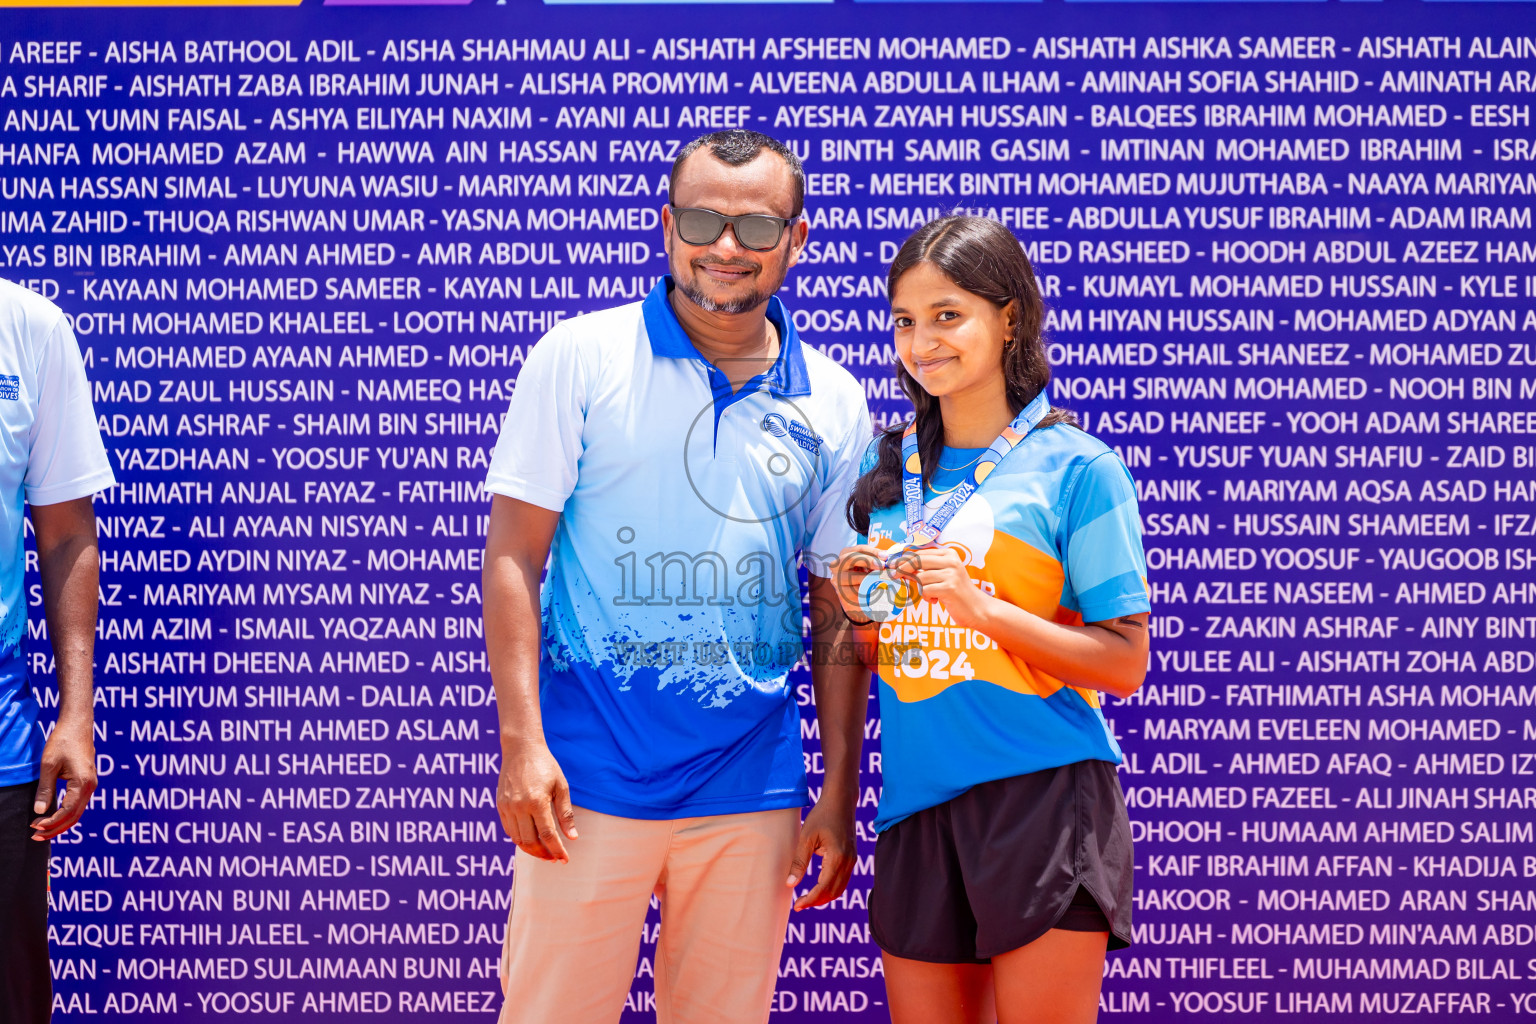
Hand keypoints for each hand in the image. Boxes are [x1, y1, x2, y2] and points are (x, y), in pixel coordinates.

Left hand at [32, 718, 95, 840]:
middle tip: (35, 836)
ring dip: (60, 823)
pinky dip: (66, 814)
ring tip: (41, 830)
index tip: (34, 826)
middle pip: (75, 817)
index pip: (67, 811)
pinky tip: (53, 817)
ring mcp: (91, 784)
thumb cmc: (63, 741)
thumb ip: (45, 789)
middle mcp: (91, 786)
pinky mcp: (87, 781)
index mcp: (83, 783)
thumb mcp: (49, 765)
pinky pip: (78, 804)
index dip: (50, 822)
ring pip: (77, 812)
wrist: (77, 724)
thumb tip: (40, 811)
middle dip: (55, 829)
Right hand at [496, 741, 576, 862]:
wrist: (521, 749)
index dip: (557, 850)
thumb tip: (572, 837)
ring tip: (544, 853)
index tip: (564, 859)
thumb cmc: (545, 766)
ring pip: (517, 839)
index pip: (547, 835)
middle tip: (554, 858)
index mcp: (537, 801)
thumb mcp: (561, 787)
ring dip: (531, 850)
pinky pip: (509, 830)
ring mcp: (507, 806)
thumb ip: (565, 813)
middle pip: (530, 841)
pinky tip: (531, 839)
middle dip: (543, 854)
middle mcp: (519, 806)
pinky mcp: (500, 805)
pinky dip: (519, 839)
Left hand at [786, 797, 856, 910]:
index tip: (797, 905)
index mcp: (837, 858)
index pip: (823, 888)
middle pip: (833, 892)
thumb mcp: (806, 837)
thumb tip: (790, 885)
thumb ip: (799, 862)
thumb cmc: (822, 816)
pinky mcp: (852, 858)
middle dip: (816, 901)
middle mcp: (848, 862)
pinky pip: (843, 880)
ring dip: (824, 897)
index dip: (810, 900)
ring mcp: (852, 861)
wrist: (841, 801)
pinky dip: (831, 888)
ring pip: (840, 889)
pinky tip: (818, 886)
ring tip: (807, 898)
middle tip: (799, 904)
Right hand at [832, 544, 886, 617]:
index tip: (885, 556)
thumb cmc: (864, 578)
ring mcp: (837, 579)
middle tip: (882, 566)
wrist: (856, 599)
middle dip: (868, 561)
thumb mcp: (868, 566)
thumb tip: (889, 558)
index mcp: (845, 554)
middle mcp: (837, 565)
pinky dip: (865, 591)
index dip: (873, 551)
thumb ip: (876, 560)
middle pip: (851, 558)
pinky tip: (874, 591)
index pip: (859, 549)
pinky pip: (854, 591)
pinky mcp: (841, 593)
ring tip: (881, 579)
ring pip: (852, 576)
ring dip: (868, 578)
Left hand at [887, 544, 990, 629]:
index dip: (903, 558)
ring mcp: (951, 574)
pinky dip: (926, 597)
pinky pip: (925, 590)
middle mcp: (951, 561)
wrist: (978, 608)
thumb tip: (900, 566)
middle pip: (918, 560)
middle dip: (902, 568)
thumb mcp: (943, 575)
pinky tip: (935, 600)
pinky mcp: (949, 588)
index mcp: (949, 554)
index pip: (921, 552)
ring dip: (921, 589)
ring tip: (931, 595)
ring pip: (920, 578)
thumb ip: (927, 568)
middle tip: (893, 575)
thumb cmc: (957, 592)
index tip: (891, 564)